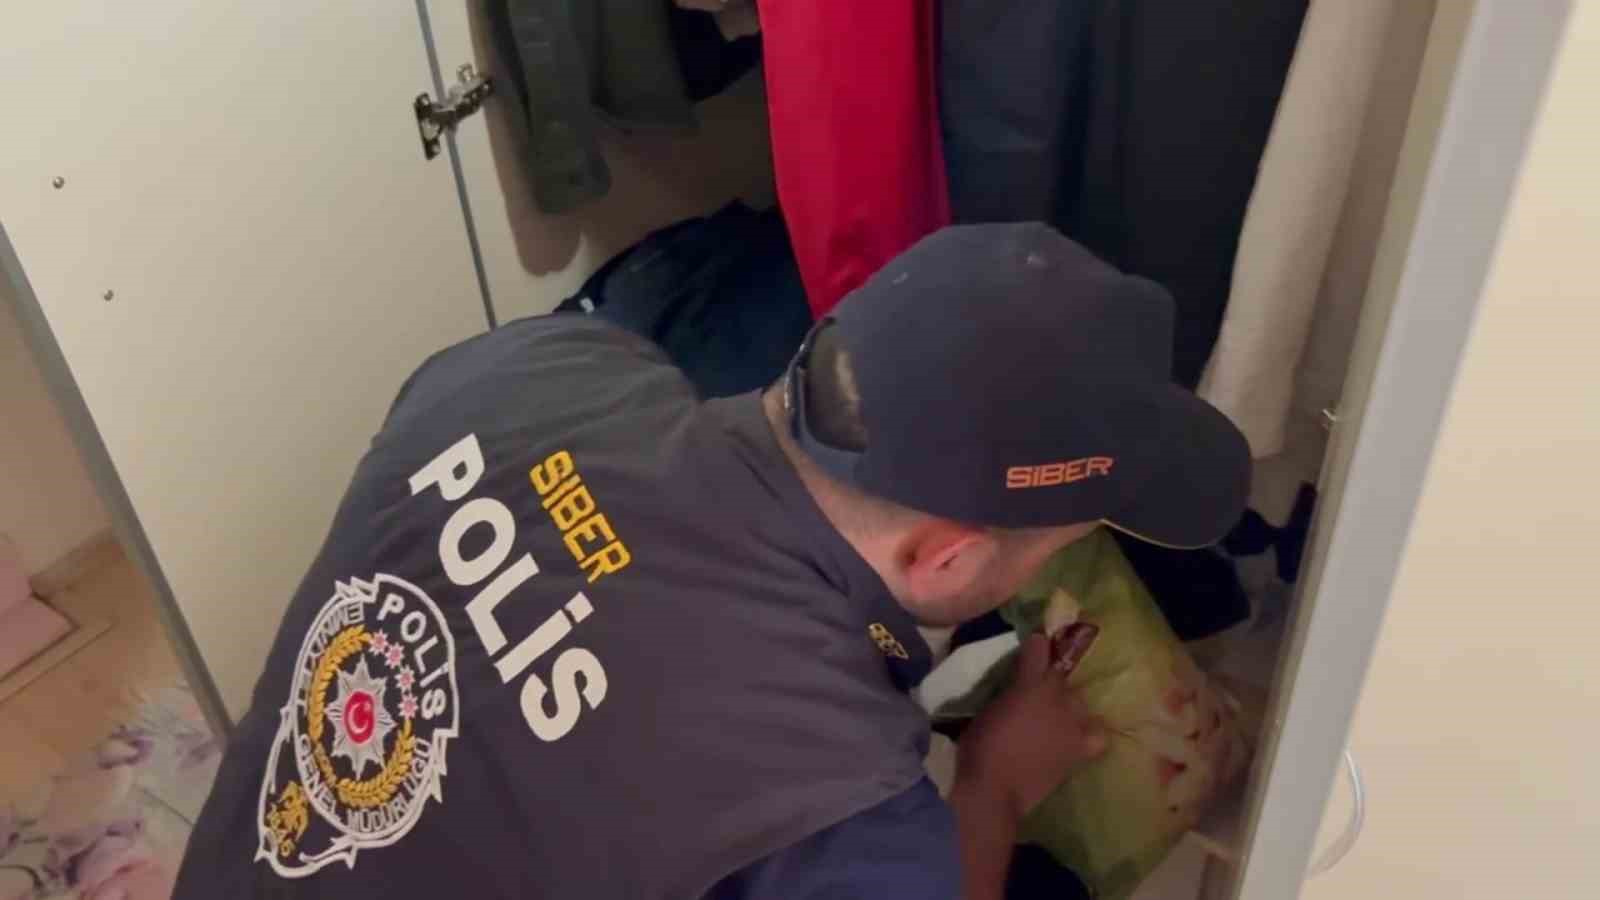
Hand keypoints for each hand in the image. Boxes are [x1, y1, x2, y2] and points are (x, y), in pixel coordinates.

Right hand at [955, 634, 1107, 819]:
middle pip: (1061, 678)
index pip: (1039, 649)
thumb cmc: (980, 748)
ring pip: (1078, 703)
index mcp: (1028, 684)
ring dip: (1067, 706)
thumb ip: (1007, 695)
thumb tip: (1015, 692)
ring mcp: (1072, 724)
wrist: (994, 790)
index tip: (1035, 643)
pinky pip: (1097, 735)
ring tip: (1055, 718)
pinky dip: (1090, 733)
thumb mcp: (987, 711)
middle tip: (1035, 695)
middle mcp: (1057, 698)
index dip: (1037, 645)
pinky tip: (1080, 736)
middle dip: (1050, 681)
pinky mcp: (1080, 749)